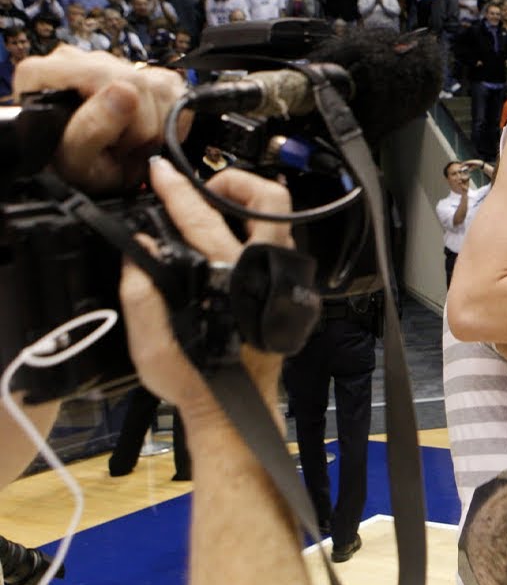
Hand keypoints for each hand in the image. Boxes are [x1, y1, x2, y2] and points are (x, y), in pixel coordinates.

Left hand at [15, 46, 188, 193]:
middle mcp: (79, 60)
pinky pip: (175, 91)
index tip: (116, 140)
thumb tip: (125, 91)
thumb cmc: (73, 169)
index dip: (121, 112)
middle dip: (141, 125)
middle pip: (136, 81)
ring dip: (156, 127)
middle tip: (122, 149)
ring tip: (130, 144)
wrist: (90, 172)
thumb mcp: (76, 160)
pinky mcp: (143, 71)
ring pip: (161, 87)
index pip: (102, 75)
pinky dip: (169, 121)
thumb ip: (92, 128)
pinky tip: (145, 134)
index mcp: (46, 72)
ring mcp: (112, 62)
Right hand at [120, 159, 295, 415]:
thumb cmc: (197, 382)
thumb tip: (141, 246)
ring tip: (214, 205)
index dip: (177, 191)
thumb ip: (143, 294)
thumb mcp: (153, 346)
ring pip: (279, 221)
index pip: (202, 221)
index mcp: (231, 282)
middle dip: (235, 182)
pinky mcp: (287, 288)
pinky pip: (278, 242)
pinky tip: (229, 234)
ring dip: (247, 203)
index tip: (161, 172)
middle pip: (270, 203)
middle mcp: (265, 274)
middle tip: (204, 186)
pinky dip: (256, 226)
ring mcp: (283, 280)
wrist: (236, 411)